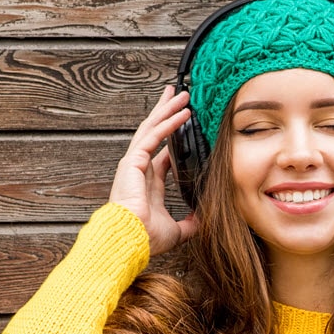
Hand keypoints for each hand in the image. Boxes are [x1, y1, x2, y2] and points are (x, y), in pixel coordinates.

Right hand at [109, 85, 197, 254]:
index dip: (173, 140)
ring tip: (180, 94)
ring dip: (167, 110)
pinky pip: (154, 136)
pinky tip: (183, 113)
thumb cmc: (146, 238)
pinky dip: (169, 122)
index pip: (162, 156)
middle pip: (155, 134)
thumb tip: (203, 219)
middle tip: (177, 97)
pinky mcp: (134, 161)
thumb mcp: (177, 231)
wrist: (130, 240)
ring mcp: (135, 164)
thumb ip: (190, 224)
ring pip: (153, 128)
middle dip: (166, 113)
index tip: (184, 128)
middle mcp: (140, 171)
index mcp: (148, 186)